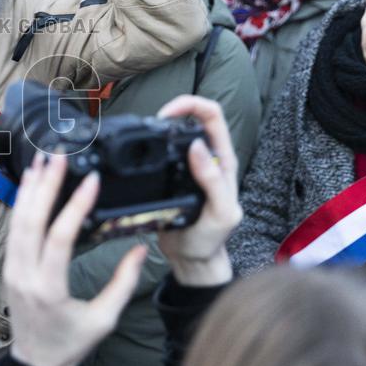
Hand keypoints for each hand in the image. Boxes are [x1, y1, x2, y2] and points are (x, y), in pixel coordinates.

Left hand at [4, 153, 146, 365]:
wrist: (36, 364)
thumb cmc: (70, 344)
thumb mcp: (104, 320)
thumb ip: (123, 283)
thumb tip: (141, 248)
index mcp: (49, 289)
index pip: (60, 238)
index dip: (75, 206)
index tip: (91, 180)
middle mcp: (24, 275)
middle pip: (31, 221)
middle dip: (45, 185)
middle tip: (58, 156)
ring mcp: (12, 270)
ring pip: (16, 221)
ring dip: (29, 189)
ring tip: (41, 161)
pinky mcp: (9, 267)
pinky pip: (12, 229)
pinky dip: (21, 203)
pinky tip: (29, 184)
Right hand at [155, 96, 241, 285]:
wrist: (192, 259)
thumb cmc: (212, 239)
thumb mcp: (220, 212)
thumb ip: (213, 181)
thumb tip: (195, 146)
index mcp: (223, 161)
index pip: (213, 117)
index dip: (191, 106)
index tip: (166, 115)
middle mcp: (207, 158)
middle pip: (193, 117)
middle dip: (174, 110)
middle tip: (153, 122)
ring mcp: (189, 166)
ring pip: (176, 132)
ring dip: (161, 127)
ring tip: (146, 134)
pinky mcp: (171, 176)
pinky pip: (162, 152)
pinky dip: (152, 145)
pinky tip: (143, 152)